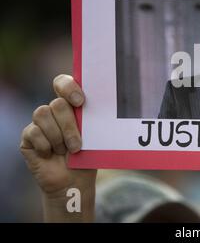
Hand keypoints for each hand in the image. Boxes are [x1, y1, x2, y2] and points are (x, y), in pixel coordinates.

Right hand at [20, 74, 96, 221]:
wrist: (74, 181)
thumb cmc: (87, 156)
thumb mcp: (95, 137)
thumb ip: (93, 120)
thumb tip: (106, 108)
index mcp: (72, 106)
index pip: (64, 83)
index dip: (69, 87)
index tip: (80, 102)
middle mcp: (55, 111)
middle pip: (57, 103)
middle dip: (69, 126)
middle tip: (77, 146)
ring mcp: (40, 122)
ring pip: (42, 113)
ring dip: (58, 137)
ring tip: (67, 151)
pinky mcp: (28, 136)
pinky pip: (33, 132)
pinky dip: (45, 145)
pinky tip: (50, 154)